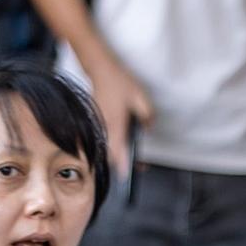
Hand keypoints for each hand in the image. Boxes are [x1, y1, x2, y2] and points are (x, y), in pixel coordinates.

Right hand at [87, 60, 154, 175]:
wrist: (101, 70)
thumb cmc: (119, 82)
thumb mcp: (140, 97)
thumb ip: (147, 115)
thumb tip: (148, 128)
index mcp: (116, 123)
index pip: (118, 151)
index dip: (123, 165)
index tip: (128, 175)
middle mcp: (105, 126)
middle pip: (110, 154)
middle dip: (121, 163)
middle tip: (136, 165)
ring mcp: (100, 124)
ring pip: (106, 147)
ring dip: (117, 154)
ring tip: (130, 156)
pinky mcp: (98, 121)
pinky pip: (104, 138)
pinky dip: (112, 144)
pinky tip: (121, 142)